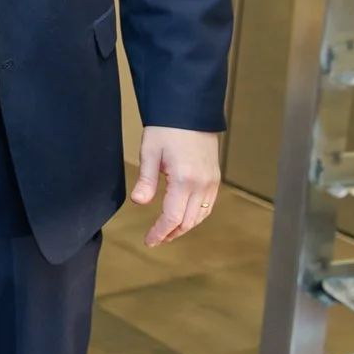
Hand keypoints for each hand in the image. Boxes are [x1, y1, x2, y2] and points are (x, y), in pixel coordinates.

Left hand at [131, 126, 221, 246]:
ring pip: (200, 216)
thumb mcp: (150, 152)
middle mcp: (202, 184)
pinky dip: (195, 216)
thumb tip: (139, 203)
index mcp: (184, 180)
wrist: (190, 112)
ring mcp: (212, 182)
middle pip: (188, 221)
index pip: (172, 217)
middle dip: (171, 234)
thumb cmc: (167, 129)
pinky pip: (208, 205)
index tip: (149, 241)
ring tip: (168, 232)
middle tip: (156, 239)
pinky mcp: (215, 178)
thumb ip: (146, 181)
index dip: (160, 232)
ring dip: (184, 227)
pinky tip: (183, 216)